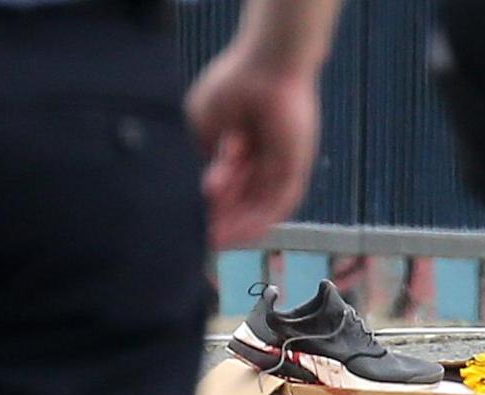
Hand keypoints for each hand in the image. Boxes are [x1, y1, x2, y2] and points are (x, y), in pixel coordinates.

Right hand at [185, 46, 319, 248]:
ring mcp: (279, 168)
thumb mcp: (204, 126)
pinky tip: (240, 233)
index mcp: (241, 152)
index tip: (190, 224)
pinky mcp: (294, 169)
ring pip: (259, 208)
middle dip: (221, 222)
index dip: (209, 208)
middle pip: (242, 203)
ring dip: (237, 227)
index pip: (226, 190)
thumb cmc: (232, 86)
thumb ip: (203, 156)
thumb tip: (199, 188)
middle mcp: (261, 164)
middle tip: (201, 239)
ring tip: (215, 240)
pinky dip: (259, 220)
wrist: (264, 65)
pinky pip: (278, 204)